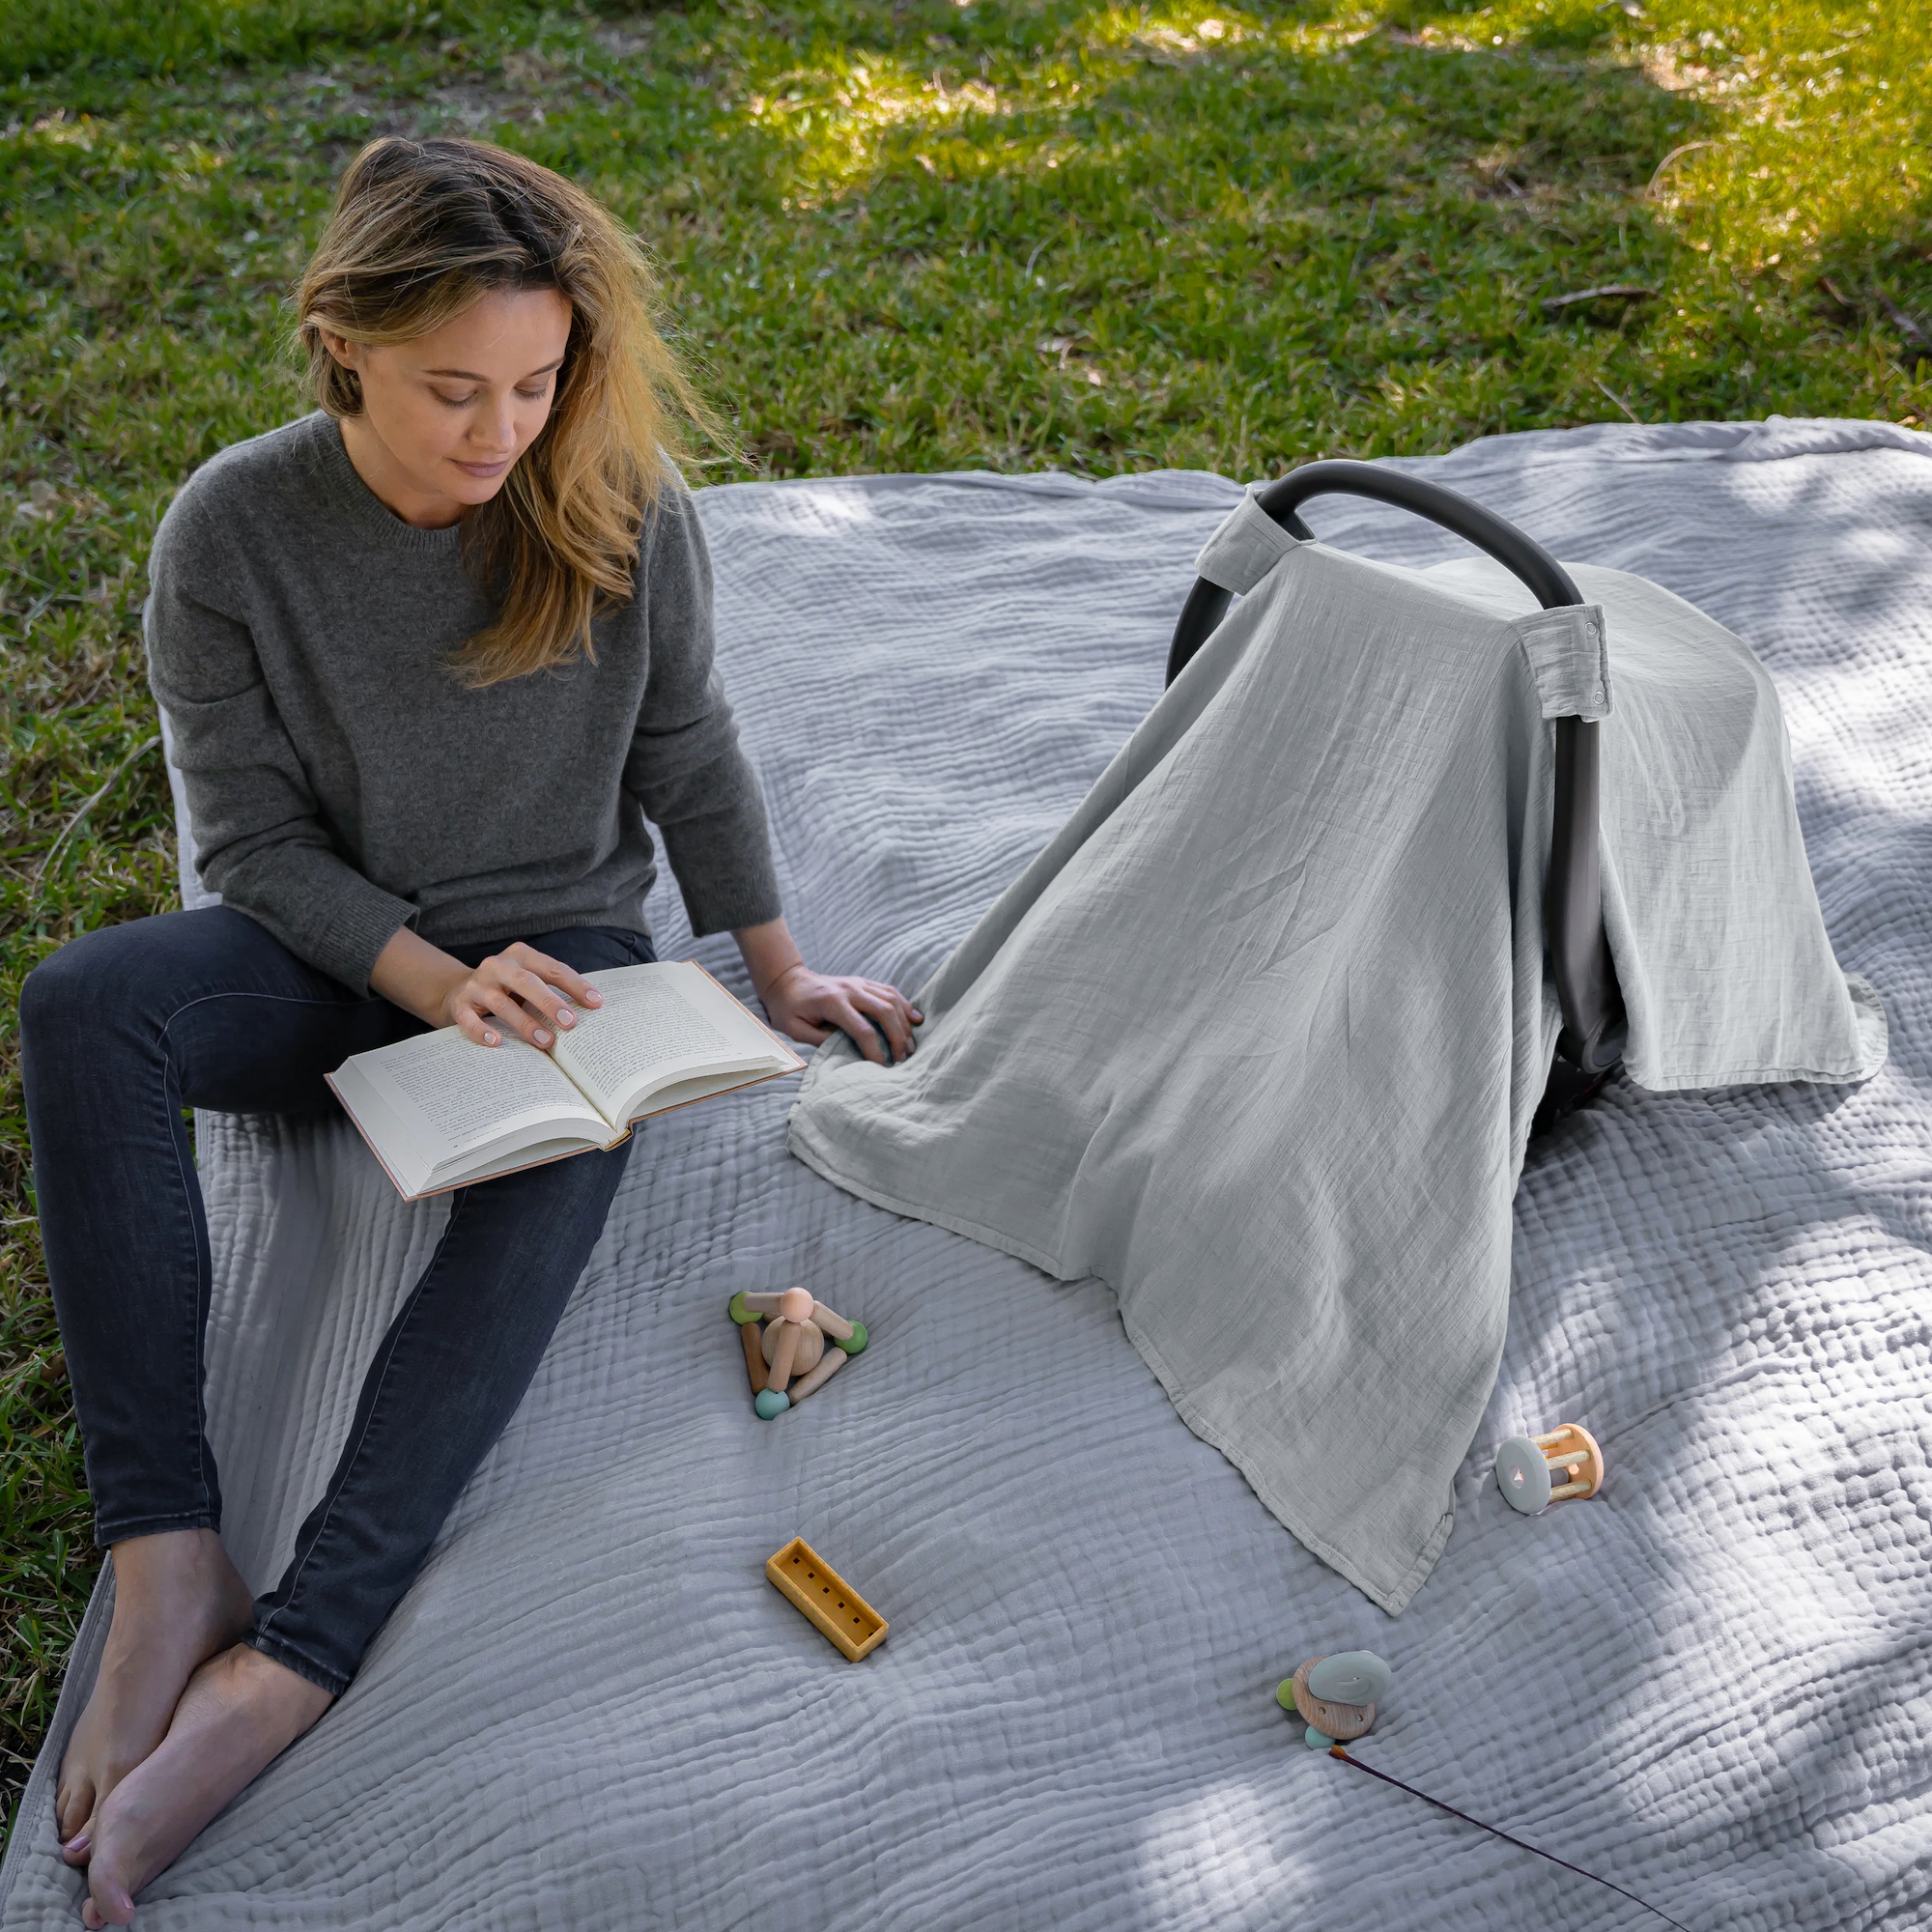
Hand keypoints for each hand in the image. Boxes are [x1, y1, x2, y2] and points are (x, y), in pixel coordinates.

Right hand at [437, 941, 603, 1049]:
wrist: (455, 990)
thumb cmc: (505, 989)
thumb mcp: (526, 980)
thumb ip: (550, 990)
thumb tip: (588, 1013)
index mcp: (521, 955)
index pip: (552, 969)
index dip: (575, 985)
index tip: (596, 1003)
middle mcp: (497, 966)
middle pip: (527, 982)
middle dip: (550, 1002)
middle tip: (571, 1023)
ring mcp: (476, 985)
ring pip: (501, 1003)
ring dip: (525, 1023)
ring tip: (545, 1040)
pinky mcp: (459, 1005)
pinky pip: (470, 1020)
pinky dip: (483, 1031)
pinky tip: (498, 1042)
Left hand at [760, 962, 922, 1064]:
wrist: (787, 981)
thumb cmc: (788, 1009)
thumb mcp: (795, 1029)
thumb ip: (819, 1040)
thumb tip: (847, 1051)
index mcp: (832, 1002)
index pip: (862, 1029)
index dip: (875, 1050)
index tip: (881, 1066)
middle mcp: (849, 989)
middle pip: (884, 1011)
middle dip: (898, 1036)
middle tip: (903, 1057)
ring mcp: (858, 983)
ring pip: (891, 999)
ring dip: (905, 1022)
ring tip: (911, 1044)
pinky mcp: (863, 982)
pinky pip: (890, 991)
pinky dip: (905, 1005)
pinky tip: (916, 1019)